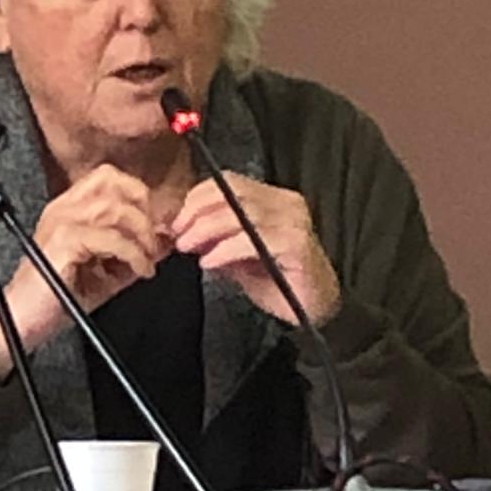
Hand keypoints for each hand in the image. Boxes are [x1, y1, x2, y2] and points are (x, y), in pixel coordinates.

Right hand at [0, 165, 171, 376]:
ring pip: (115, 207)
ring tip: (147, 260)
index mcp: (69, 208)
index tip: (156, 224)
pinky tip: (139, 270)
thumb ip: (134, 253)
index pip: (108, 178)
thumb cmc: (57, 298)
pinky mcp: (63, 242)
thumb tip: (165, 239)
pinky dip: (133, 254)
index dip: (138, 195)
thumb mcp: (106, 273)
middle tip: (154, 240)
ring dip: (141, 234)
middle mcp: (63, 208)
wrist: (20, 322)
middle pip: (112, 181)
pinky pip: (110, 238)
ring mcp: (61, 222)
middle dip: (142, 208)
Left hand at [170, 173, 340, 326]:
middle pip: (232, 192)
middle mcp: (286, 203)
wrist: (313, 308)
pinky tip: (210, 262)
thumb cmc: (278, 281)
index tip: (177, 220)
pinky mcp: (297, 244)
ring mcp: (293, 221)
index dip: (198, 197)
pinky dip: (225, 249)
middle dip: (198, 212)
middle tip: (178, 234)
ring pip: (240, 213)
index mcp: (272, 199)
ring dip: (206, 229)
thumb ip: (214, 239)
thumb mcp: (237, 256)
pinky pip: (252, 239)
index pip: (229, 182)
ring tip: (188, 247)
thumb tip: (181, 230)